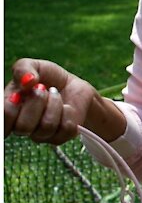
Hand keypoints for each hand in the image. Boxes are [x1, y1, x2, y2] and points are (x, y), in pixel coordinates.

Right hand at [3, 59, 121, 144]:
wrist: (73, 85)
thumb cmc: (48, 77)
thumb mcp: (33, 65)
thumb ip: (23, 68)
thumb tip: (27, 81)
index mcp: (9, 111)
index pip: (2, 123)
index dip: (9, 111)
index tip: (18, 95)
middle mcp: (21, 126)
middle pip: (23, 127)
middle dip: (36, 102)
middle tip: (42, 88)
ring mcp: (41, 134)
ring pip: (46, 127)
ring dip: (54, 104)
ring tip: (55, 94)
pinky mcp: (61, 136)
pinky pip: (66, 128)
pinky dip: (68, 111)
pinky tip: (66, 106)